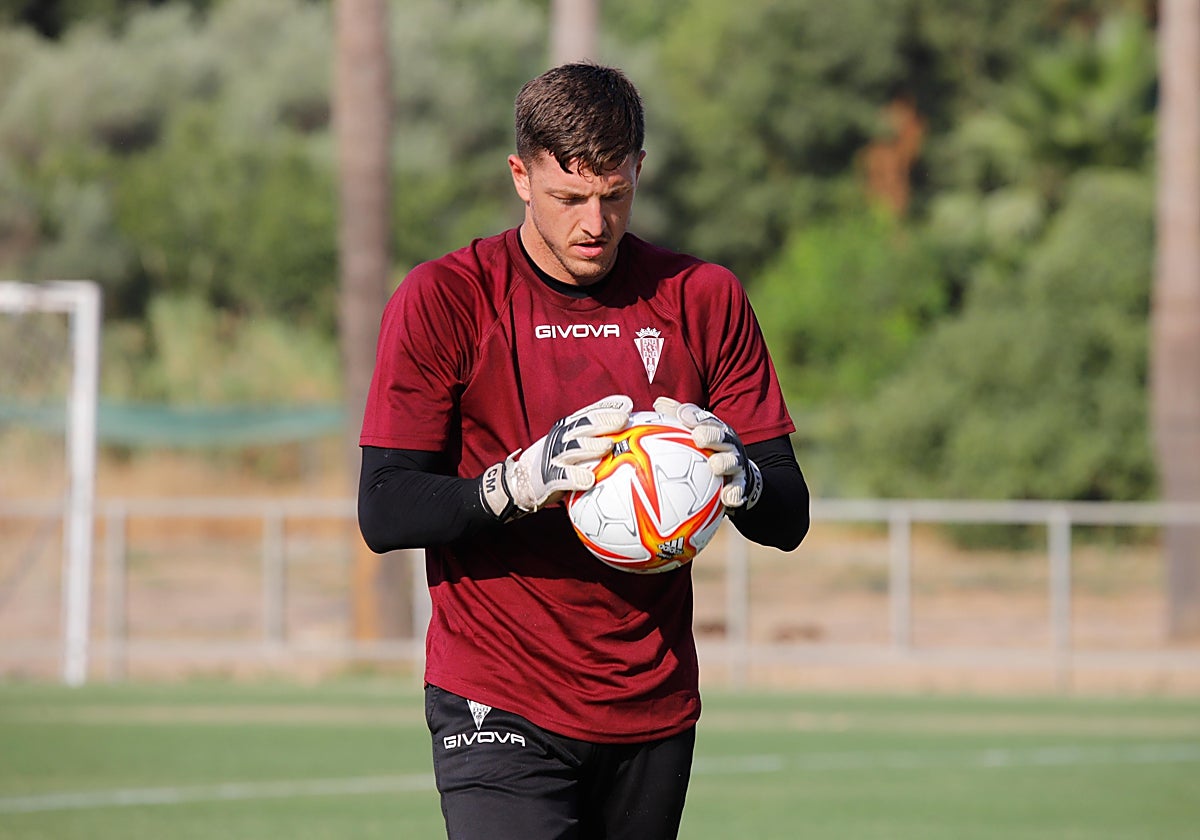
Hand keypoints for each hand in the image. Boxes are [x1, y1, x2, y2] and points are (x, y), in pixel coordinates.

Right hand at [480, 395, 632, 520]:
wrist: (521, 481)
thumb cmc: (557, 461)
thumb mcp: (574, 443)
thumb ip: (596, 431)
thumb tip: (627, 413)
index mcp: (568, 428)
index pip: (589, 413)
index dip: (607, 407)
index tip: (627, 405)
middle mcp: (561, 438)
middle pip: (583, 426)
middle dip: (603, 420)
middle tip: (623, 420)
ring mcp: (553, 456)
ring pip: (573, 448)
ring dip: (590, 446)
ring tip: (607, 446)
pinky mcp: (548, 477)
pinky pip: (561, 477)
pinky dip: (574, 477)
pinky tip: (589, 480)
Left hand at [653, 397, 762, 509]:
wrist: (738, 471)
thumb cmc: (709, 449)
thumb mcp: (697, 431)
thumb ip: (677, 418)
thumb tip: (658, 403)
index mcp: (715, 429)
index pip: (705, 419)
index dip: (694, 416)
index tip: (682, 416)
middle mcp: (727, 443)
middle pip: (721, 436)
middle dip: (712, 435)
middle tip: (699, 437)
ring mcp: (736, 462)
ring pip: (732, 461)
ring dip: (724, 462)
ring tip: (715, 465)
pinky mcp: (741, 482)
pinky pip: (739, 488)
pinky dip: (734, 492)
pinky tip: (728, 498)